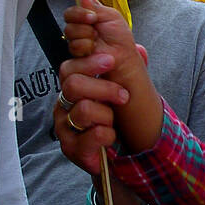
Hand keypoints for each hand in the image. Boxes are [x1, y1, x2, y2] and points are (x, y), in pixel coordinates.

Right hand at [53, 49, 128, 175]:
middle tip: (123, 95)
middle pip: (73, 85)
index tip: (111, 61)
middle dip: (104, 88)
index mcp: (74, 88)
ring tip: (112, 123)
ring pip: (84, 110)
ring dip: (107, 116)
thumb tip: (139, 49)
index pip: (70, 67)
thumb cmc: (116, 120)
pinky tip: (110, 137)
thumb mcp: (121, 91)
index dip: (90, 62)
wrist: (117, 155)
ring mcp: (64, 126)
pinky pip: (94, 135)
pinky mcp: (70, 148)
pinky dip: (108, 135)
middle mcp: (64, 105)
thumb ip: (128, 68)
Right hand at [62, 0, 148, 90]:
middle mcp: (83, 23)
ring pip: (70, 29)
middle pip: (70, 13)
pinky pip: (73, 43)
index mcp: (92, 12)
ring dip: (85, 34)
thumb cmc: (120, 40)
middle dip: (82, 16)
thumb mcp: (110, 16)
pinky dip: (84, 46)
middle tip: (94, 22)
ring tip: (97, 40)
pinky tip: (92, 49)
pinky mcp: (76, 52)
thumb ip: (93, 5)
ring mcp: (79, 37)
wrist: (122, 59)